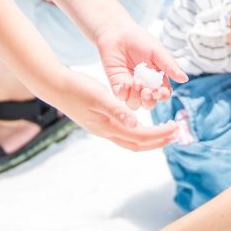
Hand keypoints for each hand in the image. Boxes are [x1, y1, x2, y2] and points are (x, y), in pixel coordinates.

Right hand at [43, 69, 176, 150]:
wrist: (55, 86)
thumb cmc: (76, 88)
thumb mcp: (98, 96)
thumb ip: (116, 110)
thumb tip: (135, 123)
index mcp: (108, 126)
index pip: (140, 135)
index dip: (160, 134)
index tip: (175, 127)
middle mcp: (106, 131)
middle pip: (137, 144)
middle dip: (158, 141)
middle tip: (176, 134)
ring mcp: (101, 128)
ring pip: (130, 140)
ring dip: (149, 139)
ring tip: (164, 131)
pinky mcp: (99, 122)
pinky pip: (123, 133)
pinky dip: (137, 132)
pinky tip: (141, 123)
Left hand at [94, 21, 187, 109]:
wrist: (117, 32)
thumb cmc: (139, 40)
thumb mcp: (157, 52)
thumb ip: (169, 66)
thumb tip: (184, 79)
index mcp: (157, 79)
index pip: (162, 94)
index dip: (162, 96)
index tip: (160, 92)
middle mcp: (144, 86)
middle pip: (149, 103)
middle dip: (149, 100)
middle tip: (147, 91)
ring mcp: (130, 87)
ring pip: (134, 104)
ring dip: (136, 97)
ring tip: (135, 83)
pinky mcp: (117, 85)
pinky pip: (120, 97)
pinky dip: (123, 93)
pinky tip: (125, 84)